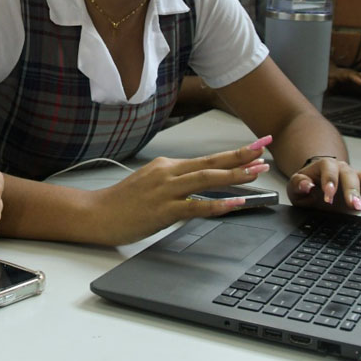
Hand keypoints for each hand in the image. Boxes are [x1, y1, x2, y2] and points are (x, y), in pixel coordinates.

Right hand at [92, 138, 272, 245]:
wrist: (96, 213)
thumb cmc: (122, 202)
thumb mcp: (151, 182)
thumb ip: (176, 182)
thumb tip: (200, 185)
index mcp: (167, 165)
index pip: (207, 157)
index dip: (234, 153)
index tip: (255, 146)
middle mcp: (168, 173)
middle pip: (211, 162)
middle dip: (241, 156)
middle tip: (264, 149)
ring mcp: (166, 191)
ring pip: (207, 179)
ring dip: (235, 175)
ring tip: (257, 173)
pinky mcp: (163, 211)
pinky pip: (196, 206)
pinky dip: (217, 204)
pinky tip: (234, 203)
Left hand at [288, 157, 360, 212]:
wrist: (318, 186)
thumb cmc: (308, 187)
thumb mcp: (296, 188)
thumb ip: (298, 185)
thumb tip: (306, 185)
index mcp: (326, 167)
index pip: (329, 170)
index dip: (329, 183)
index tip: (327, 198)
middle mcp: (345, 170)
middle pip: (351, 175)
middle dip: (353, 190)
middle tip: (354, 205)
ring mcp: (358, 180)